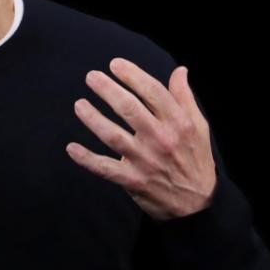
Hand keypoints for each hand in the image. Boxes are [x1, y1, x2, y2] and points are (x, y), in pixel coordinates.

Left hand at [67, 58, 216, 220]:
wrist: (198, 205)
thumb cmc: (195, 159)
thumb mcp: (198, 127)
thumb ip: (185, 98)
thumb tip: (180, 70)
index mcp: (178, 123)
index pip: (153, 92)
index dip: (132, 75)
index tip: (114, 64)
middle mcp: (161, 139)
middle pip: (129, 108)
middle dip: (107, 89)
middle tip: (91, 76)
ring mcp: (145, 161)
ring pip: (112, 135)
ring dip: (93, 118)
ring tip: (79, 105)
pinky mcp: (133, 180)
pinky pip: (105, 168)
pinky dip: (86, 159)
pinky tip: (71, 148)